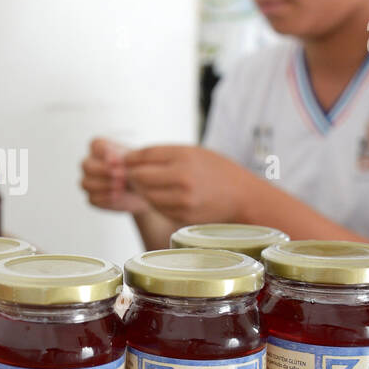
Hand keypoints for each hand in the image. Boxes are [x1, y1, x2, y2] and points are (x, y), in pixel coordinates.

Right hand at [79, 138, 150, 213]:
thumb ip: (126, 159)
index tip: (119, 161)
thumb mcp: (136, 161)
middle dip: (104, 171)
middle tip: (121, 176)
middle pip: (86, 165)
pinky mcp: (93, 197)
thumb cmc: (140, 169)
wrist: (145, 189)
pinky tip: (117, 197)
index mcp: (101, 147)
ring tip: (121, 187)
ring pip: (86, 183)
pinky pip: (92, 198)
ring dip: (104, 185)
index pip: (95, 145)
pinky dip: (105, 198)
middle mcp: (91, 163)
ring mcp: (89, 181)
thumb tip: (119, 164)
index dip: (105, 153)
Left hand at [123, 144, 256, 224]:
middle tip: (133, 173)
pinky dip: (153, 201)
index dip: (130, 158)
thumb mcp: (193, 152)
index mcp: (185, 157)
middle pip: (140, 176)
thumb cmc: (216, 170)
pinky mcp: (182, 216)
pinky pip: (157, 207)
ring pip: (145, 194)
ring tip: (148, 184)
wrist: (242, 196)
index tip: (126, 160)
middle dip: (132, 174)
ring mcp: (182, 200)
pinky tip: (161, 195)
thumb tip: (131, 159)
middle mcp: (182, 178)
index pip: (145, 155)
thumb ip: (164, 154)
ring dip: (141, 189)